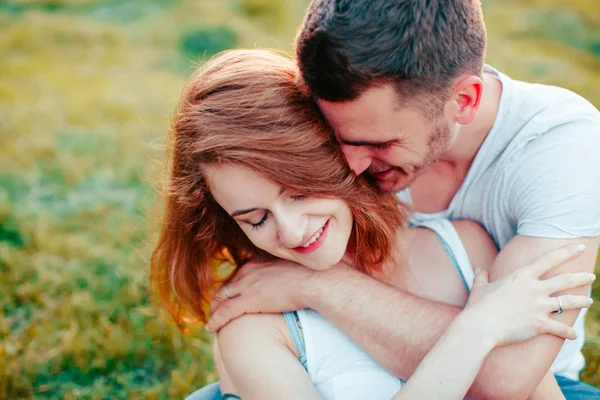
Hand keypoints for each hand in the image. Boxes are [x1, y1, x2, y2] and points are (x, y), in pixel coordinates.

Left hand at [205, 259, 318, 331]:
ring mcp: (247, 285)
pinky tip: (211, 328)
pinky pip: (225, 312)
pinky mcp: (248, 300)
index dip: (231, 287)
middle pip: (225, 286)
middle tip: (215, 310)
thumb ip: (282, 272)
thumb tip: (289, 279)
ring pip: (221, 299)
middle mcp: (248, 271)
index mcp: (258, 263)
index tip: (229, 296)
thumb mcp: (292, 268)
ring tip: (212, 321)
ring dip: (214, 311)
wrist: (314, 281)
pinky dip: (216, 320)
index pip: (237, 275)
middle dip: (218, 299)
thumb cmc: (311, 276)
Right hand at [463, 243, 593, 346]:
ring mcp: (540, 306)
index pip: (549, 259)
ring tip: (589, 301)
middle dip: (581, 277)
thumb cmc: (479, 305)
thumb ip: (482, 276)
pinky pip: (561, 328)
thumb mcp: (479, 287)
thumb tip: (479, 269)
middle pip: (566, 280)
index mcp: (522, 276)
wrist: (481, 326)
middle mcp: (535, 288)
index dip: (567, 251)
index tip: (580, 247)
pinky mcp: (540, 324)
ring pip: (568, 302)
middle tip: (591, 276)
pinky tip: (574, 335)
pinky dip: (569, 333)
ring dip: (581, 301)